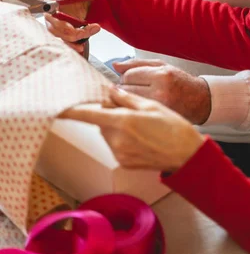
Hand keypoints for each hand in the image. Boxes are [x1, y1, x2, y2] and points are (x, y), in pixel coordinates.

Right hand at [44, 0, 101, 53]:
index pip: (48, 9)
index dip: (57, 20)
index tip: (71, 26)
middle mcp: (51, 8)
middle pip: (52, 25)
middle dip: (69, 32)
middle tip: (87, 32)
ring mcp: (56, 19)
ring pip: (58, 34)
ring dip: (72, 40)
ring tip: (86, 40)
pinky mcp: (64, 26)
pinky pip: (64, 38)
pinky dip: (72, 43)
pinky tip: (81, 46)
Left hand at [59, 87, 204, 171]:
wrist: (186, 155)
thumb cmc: (173, 127)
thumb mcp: (152, 105)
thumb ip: (127, 98)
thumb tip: (111, 91)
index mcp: (124, 122)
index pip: (90, 115)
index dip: (73, 111)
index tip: (60, 107)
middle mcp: (118, 140)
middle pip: (100, 122)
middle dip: (107, 113)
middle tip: (126, 107)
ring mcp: (120, 153)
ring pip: (107, 133)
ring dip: (114, 125)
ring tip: (139, 123)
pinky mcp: (123, 162)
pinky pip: (115, 144)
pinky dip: (121, 137)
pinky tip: (140, 136)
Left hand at [113, 59, 211, 124]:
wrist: (200, 103)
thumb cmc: (180, 82)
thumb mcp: (162, 66)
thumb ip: (137, 64)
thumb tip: (115, 65)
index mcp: (161, 76)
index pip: (128, 76)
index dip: (125, 77)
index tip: (130, 79)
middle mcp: (160, 93)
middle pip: (124, 91)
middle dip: (123, 90)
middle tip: (132, 91)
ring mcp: (158, 110)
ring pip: (125, 106)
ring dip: (124, 103)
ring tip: (135, 101)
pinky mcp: (158, 120)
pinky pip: (133, 116)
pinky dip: (130, 115)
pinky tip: (139, 112)